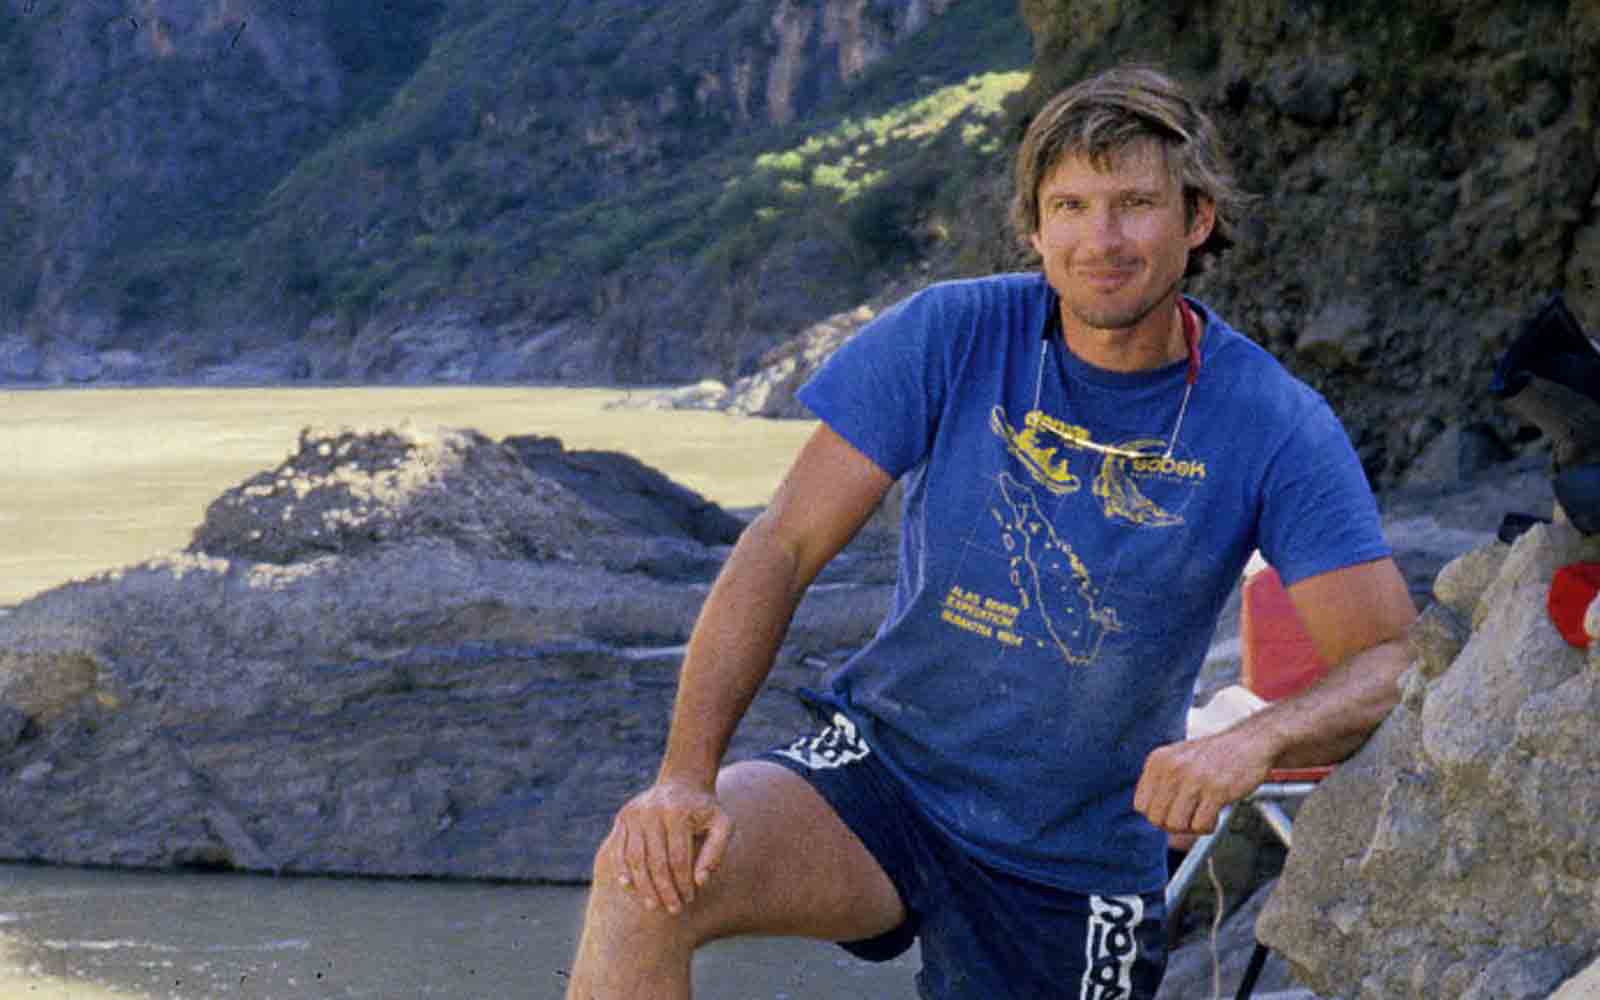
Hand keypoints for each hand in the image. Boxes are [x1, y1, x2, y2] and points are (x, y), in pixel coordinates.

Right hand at [606, 778, 734, 915]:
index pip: (679, 858)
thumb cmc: (706, 810)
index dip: (684, 883)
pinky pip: (619, 850)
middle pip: (655, 861)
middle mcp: (652, 811)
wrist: (683, 781)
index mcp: (678, 813)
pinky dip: (622, 871)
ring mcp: (634, 813)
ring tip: (653, 906)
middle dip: (664, 890)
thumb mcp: (723, 825)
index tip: (690, 899)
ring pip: (634, 858)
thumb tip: (701, 881)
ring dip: (643, 886)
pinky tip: (629, 887)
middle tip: (673, 910)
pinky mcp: (623, 817)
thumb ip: (716, 852)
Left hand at [1133, 730, 1272, 835]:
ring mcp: (1194, 779)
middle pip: (1157, 819)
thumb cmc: (1212, 756)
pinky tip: (1215, 814)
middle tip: (1189, 816)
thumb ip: (1160, 781)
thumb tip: (1149, 814)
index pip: (1140, 805)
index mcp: (1158, 760)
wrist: (1249, 742)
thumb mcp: (1176, 759)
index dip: (1157, 814)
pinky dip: (1208, 827)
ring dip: (1191, 827)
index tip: (1173, 811)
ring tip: (1202, 814)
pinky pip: (1200, 825)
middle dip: (1173, 825)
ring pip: (1176, 825)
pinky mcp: (1217, 790)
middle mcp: (1173, 768)